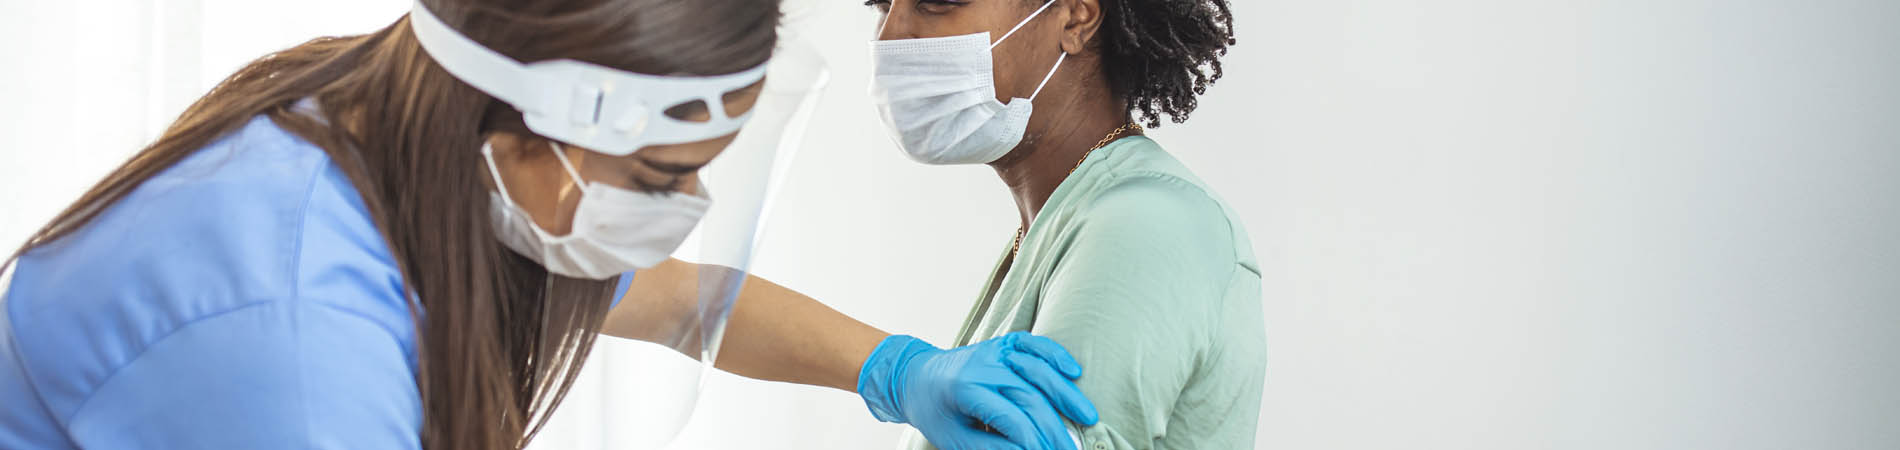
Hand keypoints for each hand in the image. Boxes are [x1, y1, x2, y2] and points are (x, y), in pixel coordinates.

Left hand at [857, 332, 1098, 449]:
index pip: (1012, 419)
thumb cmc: (934, 412)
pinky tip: (1074, 370)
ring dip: (1066, 394)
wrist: (914, 376)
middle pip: (1030, 396)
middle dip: (1055, 427)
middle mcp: (982, 366)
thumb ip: (988, 448)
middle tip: (1072, 449)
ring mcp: (994, 350)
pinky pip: (1033, 344)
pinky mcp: (1002, 343)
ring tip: (1088, 417)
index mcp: (966, 391)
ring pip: (1038, 369)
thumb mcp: (953, 439)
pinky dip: (1055, 354)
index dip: (1034, 441)